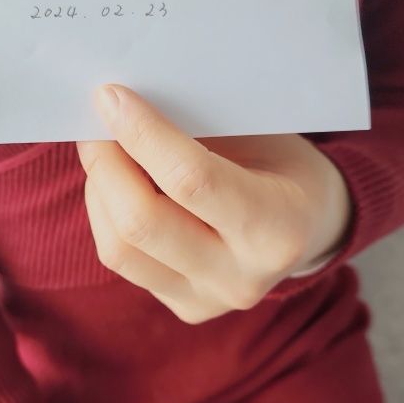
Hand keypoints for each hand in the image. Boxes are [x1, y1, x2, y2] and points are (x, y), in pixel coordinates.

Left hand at [76, 84, 352, 323]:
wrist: (310, 224)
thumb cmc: (281, 164)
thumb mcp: (260, 134)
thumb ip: (198, 128)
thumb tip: (122, 105)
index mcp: (278, 228)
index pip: (192, 180)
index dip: (143, 135)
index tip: (111, 97)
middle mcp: (242, 276)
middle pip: (144, 223)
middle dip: (106, 163)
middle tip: (94, 122)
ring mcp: (209, 300)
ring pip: (120, 248)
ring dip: (99, 190)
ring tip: (102, 149)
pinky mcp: (183, 305)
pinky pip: (123, 260)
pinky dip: (106, 214)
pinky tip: (114, 184)